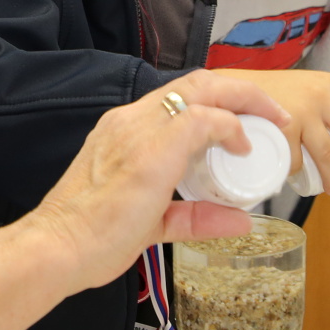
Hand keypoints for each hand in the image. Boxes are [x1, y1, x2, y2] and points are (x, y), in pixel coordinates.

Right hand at [24, 70, 284, 291]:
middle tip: (271, 116)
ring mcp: (139, 129)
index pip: (178, 97)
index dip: (219, 102)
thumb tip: (240, 222)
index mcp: (123, 130)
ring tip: (270, 124)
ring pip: (203, 89)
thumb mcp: (152, 223)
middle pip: (197, 81)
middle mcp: (131, 119)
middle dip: (242, 92)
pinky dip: (230, 127)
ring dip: (244, 101)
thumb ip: (193, 218)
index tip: (247, 123)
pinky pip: (203, 119)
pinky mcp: (152, 149)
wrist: (57, 248)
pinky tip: (242, 147)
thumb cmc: (90, 238)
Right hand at [210, 69, 329, 193]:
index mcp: (324, 81)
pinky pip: (298, 160)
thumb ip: (313, 100)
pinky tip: (298, 178)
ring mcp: (300, 112)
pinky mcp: (282, 130)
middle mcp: (317, 95)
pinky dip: (298, 172)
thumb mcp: (295, 85)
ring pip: (328, 152)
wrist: (223, 84)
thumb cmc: (260, 91)